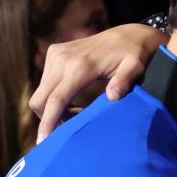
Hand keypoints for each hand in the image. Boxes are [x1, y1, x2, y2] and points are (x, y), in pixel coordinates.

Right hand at [31, 22, 166, 141]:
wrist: (129, 35)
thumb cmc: (135, 56)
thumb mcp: (136, 68)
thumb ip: (125, 81)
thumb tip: (113, 96)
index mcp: (81, 66)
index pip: (56, 99)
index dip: (48, 122)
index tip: (43, 141)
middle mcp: (63, 59)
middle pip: (40, 99)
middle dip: (48, 118)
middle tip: (71, 127)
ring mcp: (56, 54)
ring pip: (41, 92)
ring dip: (53, 108)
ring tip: (79, 112)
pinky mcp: (55, 53)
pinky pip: (45, 83)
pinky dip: (54, 96)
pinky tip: (74, 99)